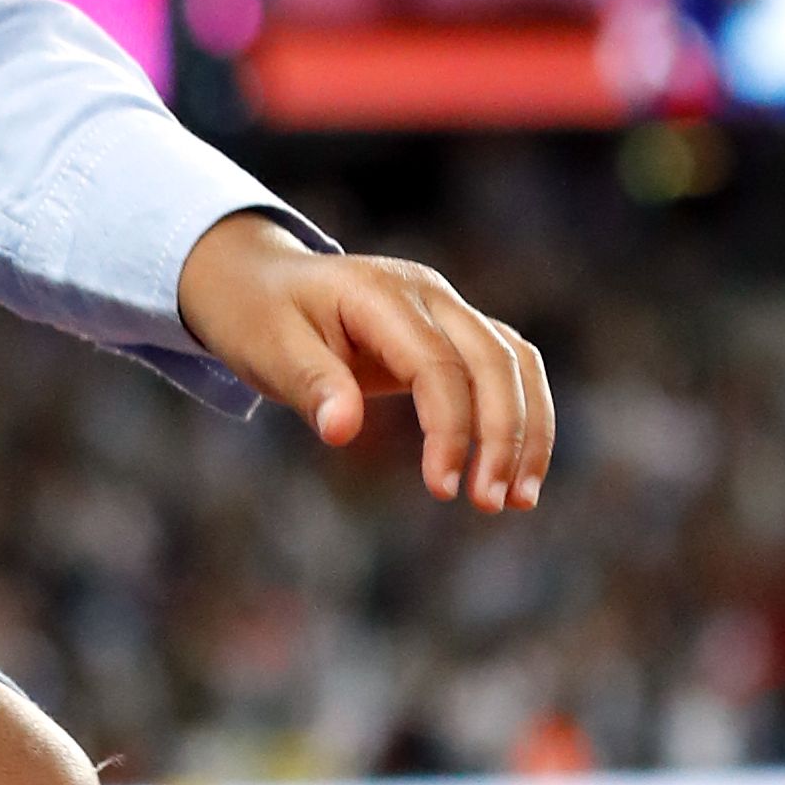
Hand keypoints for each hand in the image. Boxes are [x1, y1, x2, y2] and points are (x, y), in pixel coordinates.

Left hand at [177, 213, 553, 512]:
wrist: (257, 280)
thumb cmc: (258, 316)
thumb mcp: (268, 350)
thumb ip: (310, 385)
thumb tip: (342, 432)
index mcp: (380, 294)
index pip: (437, 364)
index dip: (450, 429)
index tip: (442, 489)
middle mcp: (427, 294)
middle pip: (494, 360)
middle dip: (504, 435)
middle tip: (491, 504)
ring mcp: (446, 308)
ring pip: (514, 361)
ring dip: (527, 428)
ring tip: (518, 501)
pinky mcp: (451, 332)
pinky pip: (504, 367)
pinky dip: (518, 415)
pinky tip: (513, 470)